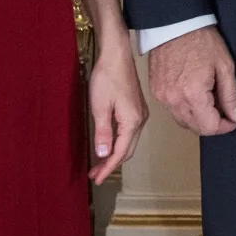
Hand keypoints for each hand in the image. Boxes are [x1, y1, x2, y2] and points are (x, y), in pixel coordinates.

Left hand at [87, 36, 148, 182]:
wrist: (117, 55)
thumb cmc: (107, 78)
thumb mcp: (100, 107)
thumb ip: (102, 132)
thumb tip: (103, 154)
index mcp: (132, 122)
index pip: (120, 152)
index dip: (108, 168)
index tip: (97, 179)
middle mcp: (140, 120)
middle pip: (127, 150)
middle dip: (111, 164)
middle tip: (95, 174)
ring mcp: (140, 114)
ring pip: (129, 142)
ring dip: (115, 154)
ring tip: (99, 163)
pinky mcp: (136, 108)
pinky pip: (129, 133)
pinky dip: (118, 143)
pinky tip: (108, 144)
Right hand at [148, 26, 235, 135]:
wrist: (174, 25)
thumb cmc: (201, 41)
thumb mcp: (224, 66)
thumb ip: (230, 95)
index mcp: (192, 94)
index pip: (209, 127)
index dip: (225, 127)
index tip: (233, 119)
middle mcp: (174, 100)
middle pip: (195, 127)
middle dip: (213, 123)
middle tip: (224, 109)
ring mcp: (162, 97)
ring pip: (183, 120)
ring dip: (198, 117)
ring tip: (210, 99)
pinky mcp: (156, 92)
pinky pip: (172, 109)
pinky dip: (185, 108)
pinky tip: (195, 94)